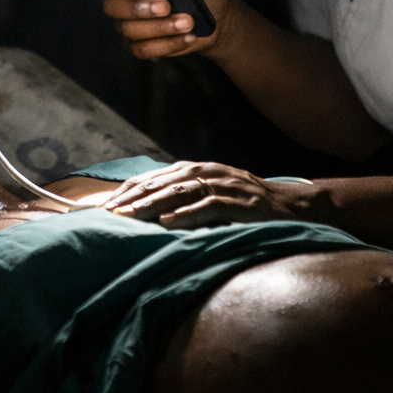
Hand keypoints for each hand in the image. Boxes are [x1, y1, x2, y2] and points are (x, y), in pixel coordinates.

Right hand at [87, 0, 231, 59]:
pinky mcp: (142, 46)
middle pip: (112, 6)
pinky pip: (143, 50)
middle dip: (137, 7)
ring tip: (188, 21)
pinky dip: (168, 44)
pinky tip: (188, 36)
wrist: (218, 15)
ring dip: (161, 27)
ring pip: (130, 30)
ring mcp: (129, 25)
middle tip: (165, 6)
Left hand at [102, 161, 306, 228]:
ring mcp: (224, 185)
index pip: (151, 178)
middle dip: (132, 198)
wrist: (291, 206)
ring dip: (153, 205)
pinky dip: (188, 214)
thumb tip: (140, 213)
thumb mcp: (209, 195)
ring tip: (130, 217)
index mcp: (194, 169)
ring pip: (181, 191)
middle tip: (107, 214)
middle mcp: (206, 171)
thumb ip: (179, 198)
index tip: (101, 207)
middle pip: (161, 182)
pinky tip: (169, 223)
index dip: (126, 192)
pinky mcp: (241, 202)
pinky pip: (211, 206)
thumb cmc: (244, 204)